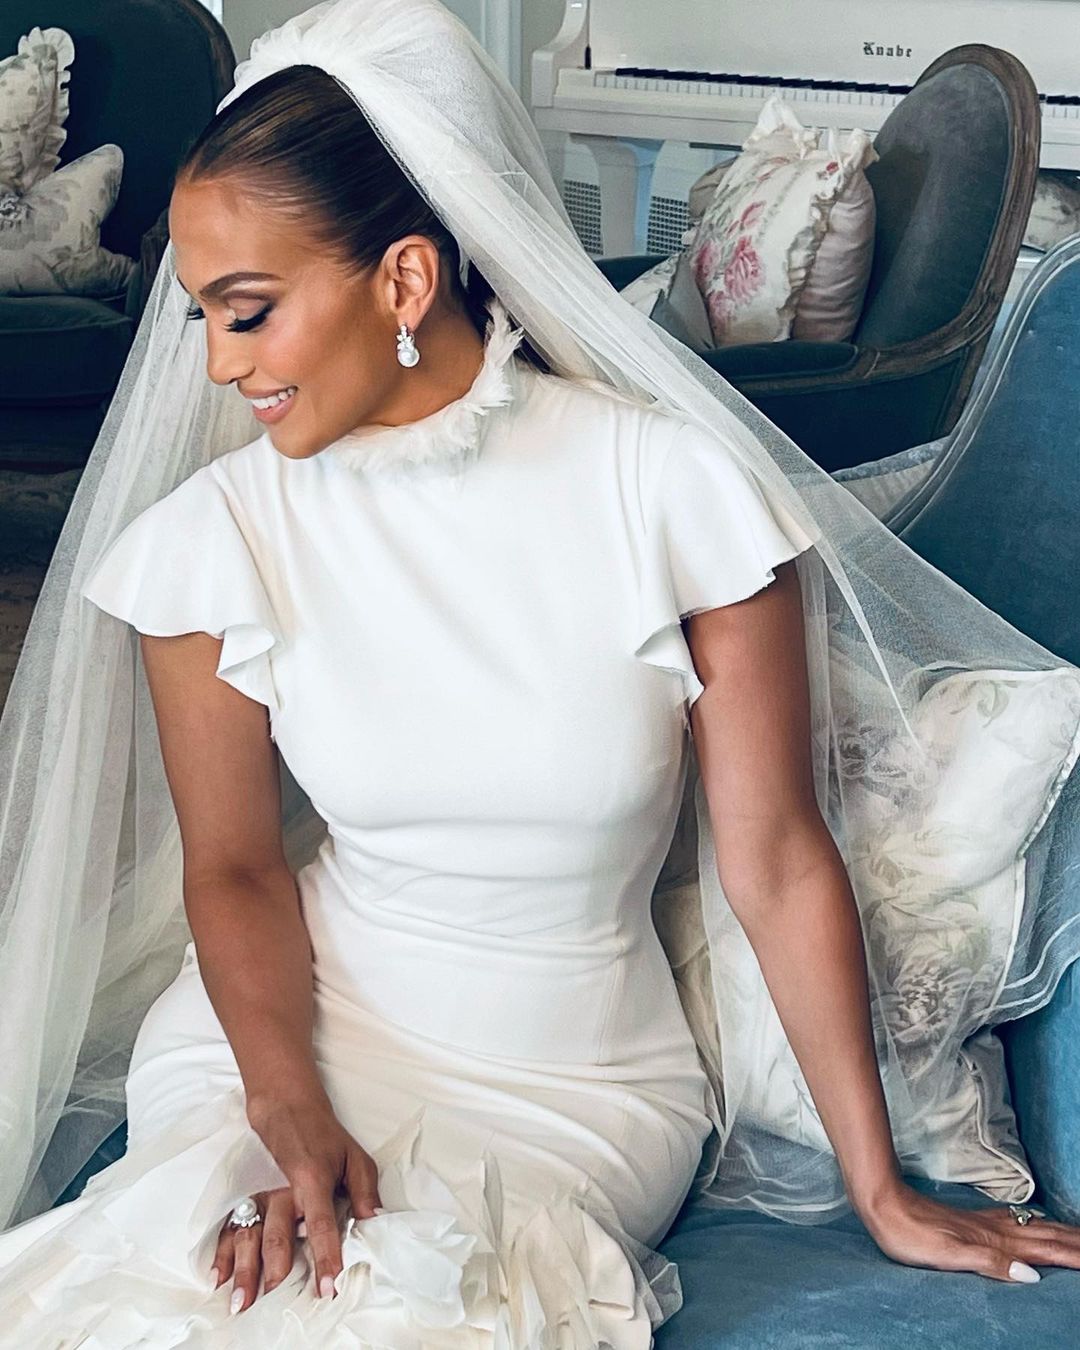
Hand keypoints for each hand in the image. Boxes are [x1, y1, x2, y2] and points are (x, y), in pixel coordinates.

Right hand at [213, 1093, 381, 1313]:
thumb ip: (364, 1192)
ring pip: (250, 1235)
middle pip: (278, 1236)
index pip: (321, 1224)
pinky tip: (219, 1278)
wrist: (289, 1107)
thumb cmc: (325, 1136)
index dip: (326, 1256)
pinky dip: (223, 1254)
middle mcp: (284, 1190)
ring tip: (243, 1302)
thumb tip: (374, 1223)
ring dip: (245, 1270)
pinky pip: (231, 1227)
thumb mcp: (355, 1157)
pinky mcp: (248, 1195)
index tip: (328, 1287)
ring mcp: (262, 1194)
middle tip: (278, 1302)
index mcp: (314, 1179)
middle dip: (277, 1272)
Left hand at [859, 1180, 1079, 1281]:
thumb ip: (990, 1264)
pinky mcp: (974, 1222)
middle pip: (1048, 1236)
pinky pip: (1018, 1223)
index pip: (1047, 1250)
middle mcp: (996, 1230)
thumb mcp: (949, 1255)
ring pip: (1035, 1228)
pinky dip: (1038, 1225)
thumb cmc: (912, 1235)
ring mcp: (986, 1223)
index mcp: (995, 1242)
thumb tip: (1032, 1276)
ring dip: (1062, 1233)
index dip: (1075, 1255)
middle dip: (1077, 1242)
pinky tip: (1037, 1223)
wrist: (885, 1205)